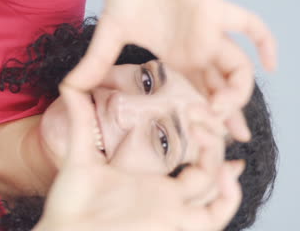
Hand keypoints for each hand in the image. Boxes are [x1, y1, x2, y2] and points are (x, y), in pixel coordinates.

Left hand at [35, 84, 244, 230]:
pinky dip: (229, 198)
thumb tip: (70, 83)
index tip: (194, 106)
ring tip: (208, 132)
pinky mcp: (173, 224)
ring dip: (220, 160)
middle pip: (206, 167)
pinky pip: (214, 218)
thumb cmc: (71, 202)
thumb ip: (81, 119)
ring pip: (213, 187)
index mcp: (148, 179)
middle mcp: (165, 194)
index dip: (197, 133)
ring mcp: (172, 210)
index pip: (186, 156)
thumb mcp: (81, 153)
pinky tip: (223, 172)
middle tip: (205, 111)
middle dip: (212, 138)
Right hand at [64, 0, 276, 141]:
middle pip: (221, 89)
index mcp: (176, 59)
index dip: (203, 118)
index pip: (196, 96)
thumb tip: (69, 88)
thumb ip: (96, 62)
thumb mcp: (110, 34)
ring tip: (225, 111)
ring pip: (237, 66)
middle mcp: (197, 51)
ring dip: (238, 91)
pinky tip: (272, 65)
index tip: (204, 144)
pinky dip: (265, 42)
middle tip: (226, 142)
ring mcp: (209, 32)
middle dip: (228, 116)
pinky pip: (250, 25)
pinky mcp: (215, 11)